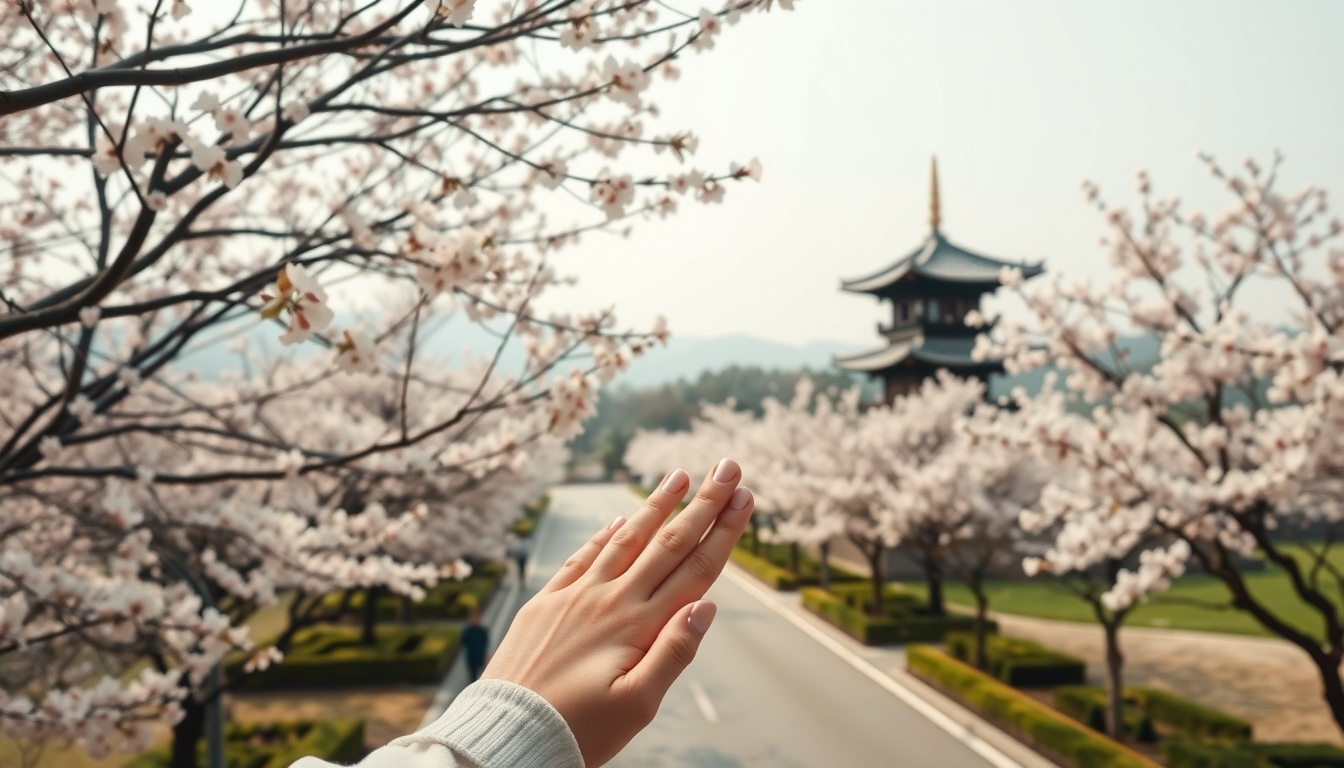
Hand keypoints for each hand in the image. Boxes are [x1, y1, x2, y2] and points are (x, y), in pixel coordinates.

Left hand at [482, 459, 753, 766]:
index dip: (723, 531)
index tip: (744, 497)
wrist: (508, 735)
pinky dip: (605, 534)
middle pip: (667, 543)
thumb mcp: (637, 706)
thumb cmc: (578, 732)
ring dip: (657, 506)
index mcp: (638, 627)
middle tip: (728, 468)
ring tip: (681, 475)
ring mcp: (576, 598)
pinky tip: (620, 517)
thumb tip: (707, 605)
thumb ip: (674, 653)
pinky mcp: (546, 603)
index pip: (694, 569)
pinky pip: (581, 557)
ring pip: (625, 539)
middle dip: (702, 503)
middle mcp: (610, 601)